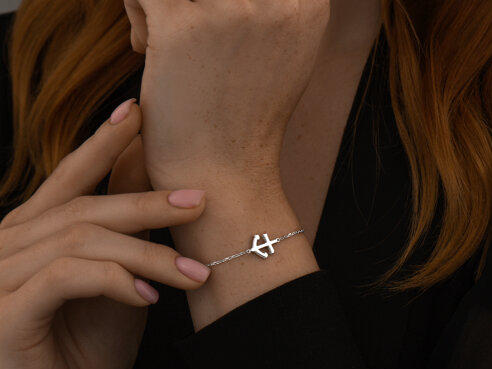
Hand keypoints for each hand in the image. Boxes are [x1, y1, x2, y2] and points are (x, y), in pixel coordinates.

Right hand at [0, 100, 209, 368]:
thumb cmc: (90, 349)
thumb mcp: (120, 281)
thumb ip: (128, 235)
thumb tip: (156, 184)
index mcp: (38, 234)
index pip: (72, 178)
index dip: (104, 142)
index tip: (139, 112)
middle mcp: (13, 245)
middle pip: (86, 208)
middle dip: (148, 202)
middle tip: (198, 201)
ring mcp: (4, 278)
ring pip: (82, 241)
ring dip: (146, 255)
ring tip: (194, 276)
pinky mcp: (7, 313)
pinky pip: (65, 278)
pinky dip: (113, 281)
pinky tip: (147, 299)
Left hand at [124, 0, 329, 190]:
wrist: (221, 179)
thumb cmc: (242, 124)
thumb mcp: (281, 58)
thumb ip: (269, 13)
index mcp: (306, 7)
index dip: (230, 1)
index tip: (217, 27)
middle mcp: (276, 1)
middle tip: (189, 34)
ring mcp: (230, 11)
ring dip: (165, 1)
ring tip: (163, 42)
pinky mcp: (181, 26)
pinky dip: (137, 11)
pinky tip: (145, 50)